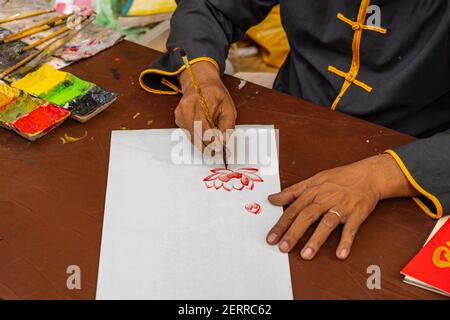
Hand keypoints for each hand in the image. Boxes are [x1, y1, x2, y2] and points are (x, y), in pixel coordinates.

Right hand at [176, 61, 236, 148]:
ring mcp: (181, 111)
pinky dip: (195, 136)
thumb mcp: (229, 107)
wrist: (200, 81)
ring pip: (190, 135)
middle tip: (214, 153)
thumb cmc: (216, 94)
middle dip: (206, 146)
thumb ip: (228, 125)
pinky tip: (203, 132)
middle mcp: (189, 106)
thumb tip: (223, 141)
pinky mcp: (178, 116)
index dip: (211, 141)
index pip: (204, 127)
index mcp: (203, 101)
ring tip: (211, 145)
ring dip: (201, 143)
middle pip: (195, 134)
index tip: (219, 149)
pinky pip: (187, 132)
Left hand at [266, 154, 418, 259]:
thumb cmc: (339, 178)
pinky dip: (346, 241)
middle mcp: (325, 198)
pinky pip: (351, 229)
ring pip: (326, 223)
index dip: (281, 224)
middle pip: (306, 216)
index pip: (293, 209)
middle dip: (293, 233)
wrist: (368, 175)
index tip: (271, 237)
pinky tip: (340, 254)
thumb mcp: (313, 180)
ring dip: (316, 239)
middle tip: (283, 248)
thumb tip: (272, 198)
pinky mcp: (357, 213)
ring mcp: (341, 206)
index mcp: (312, 191)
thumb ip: (292, 192)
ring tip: (305, 255)